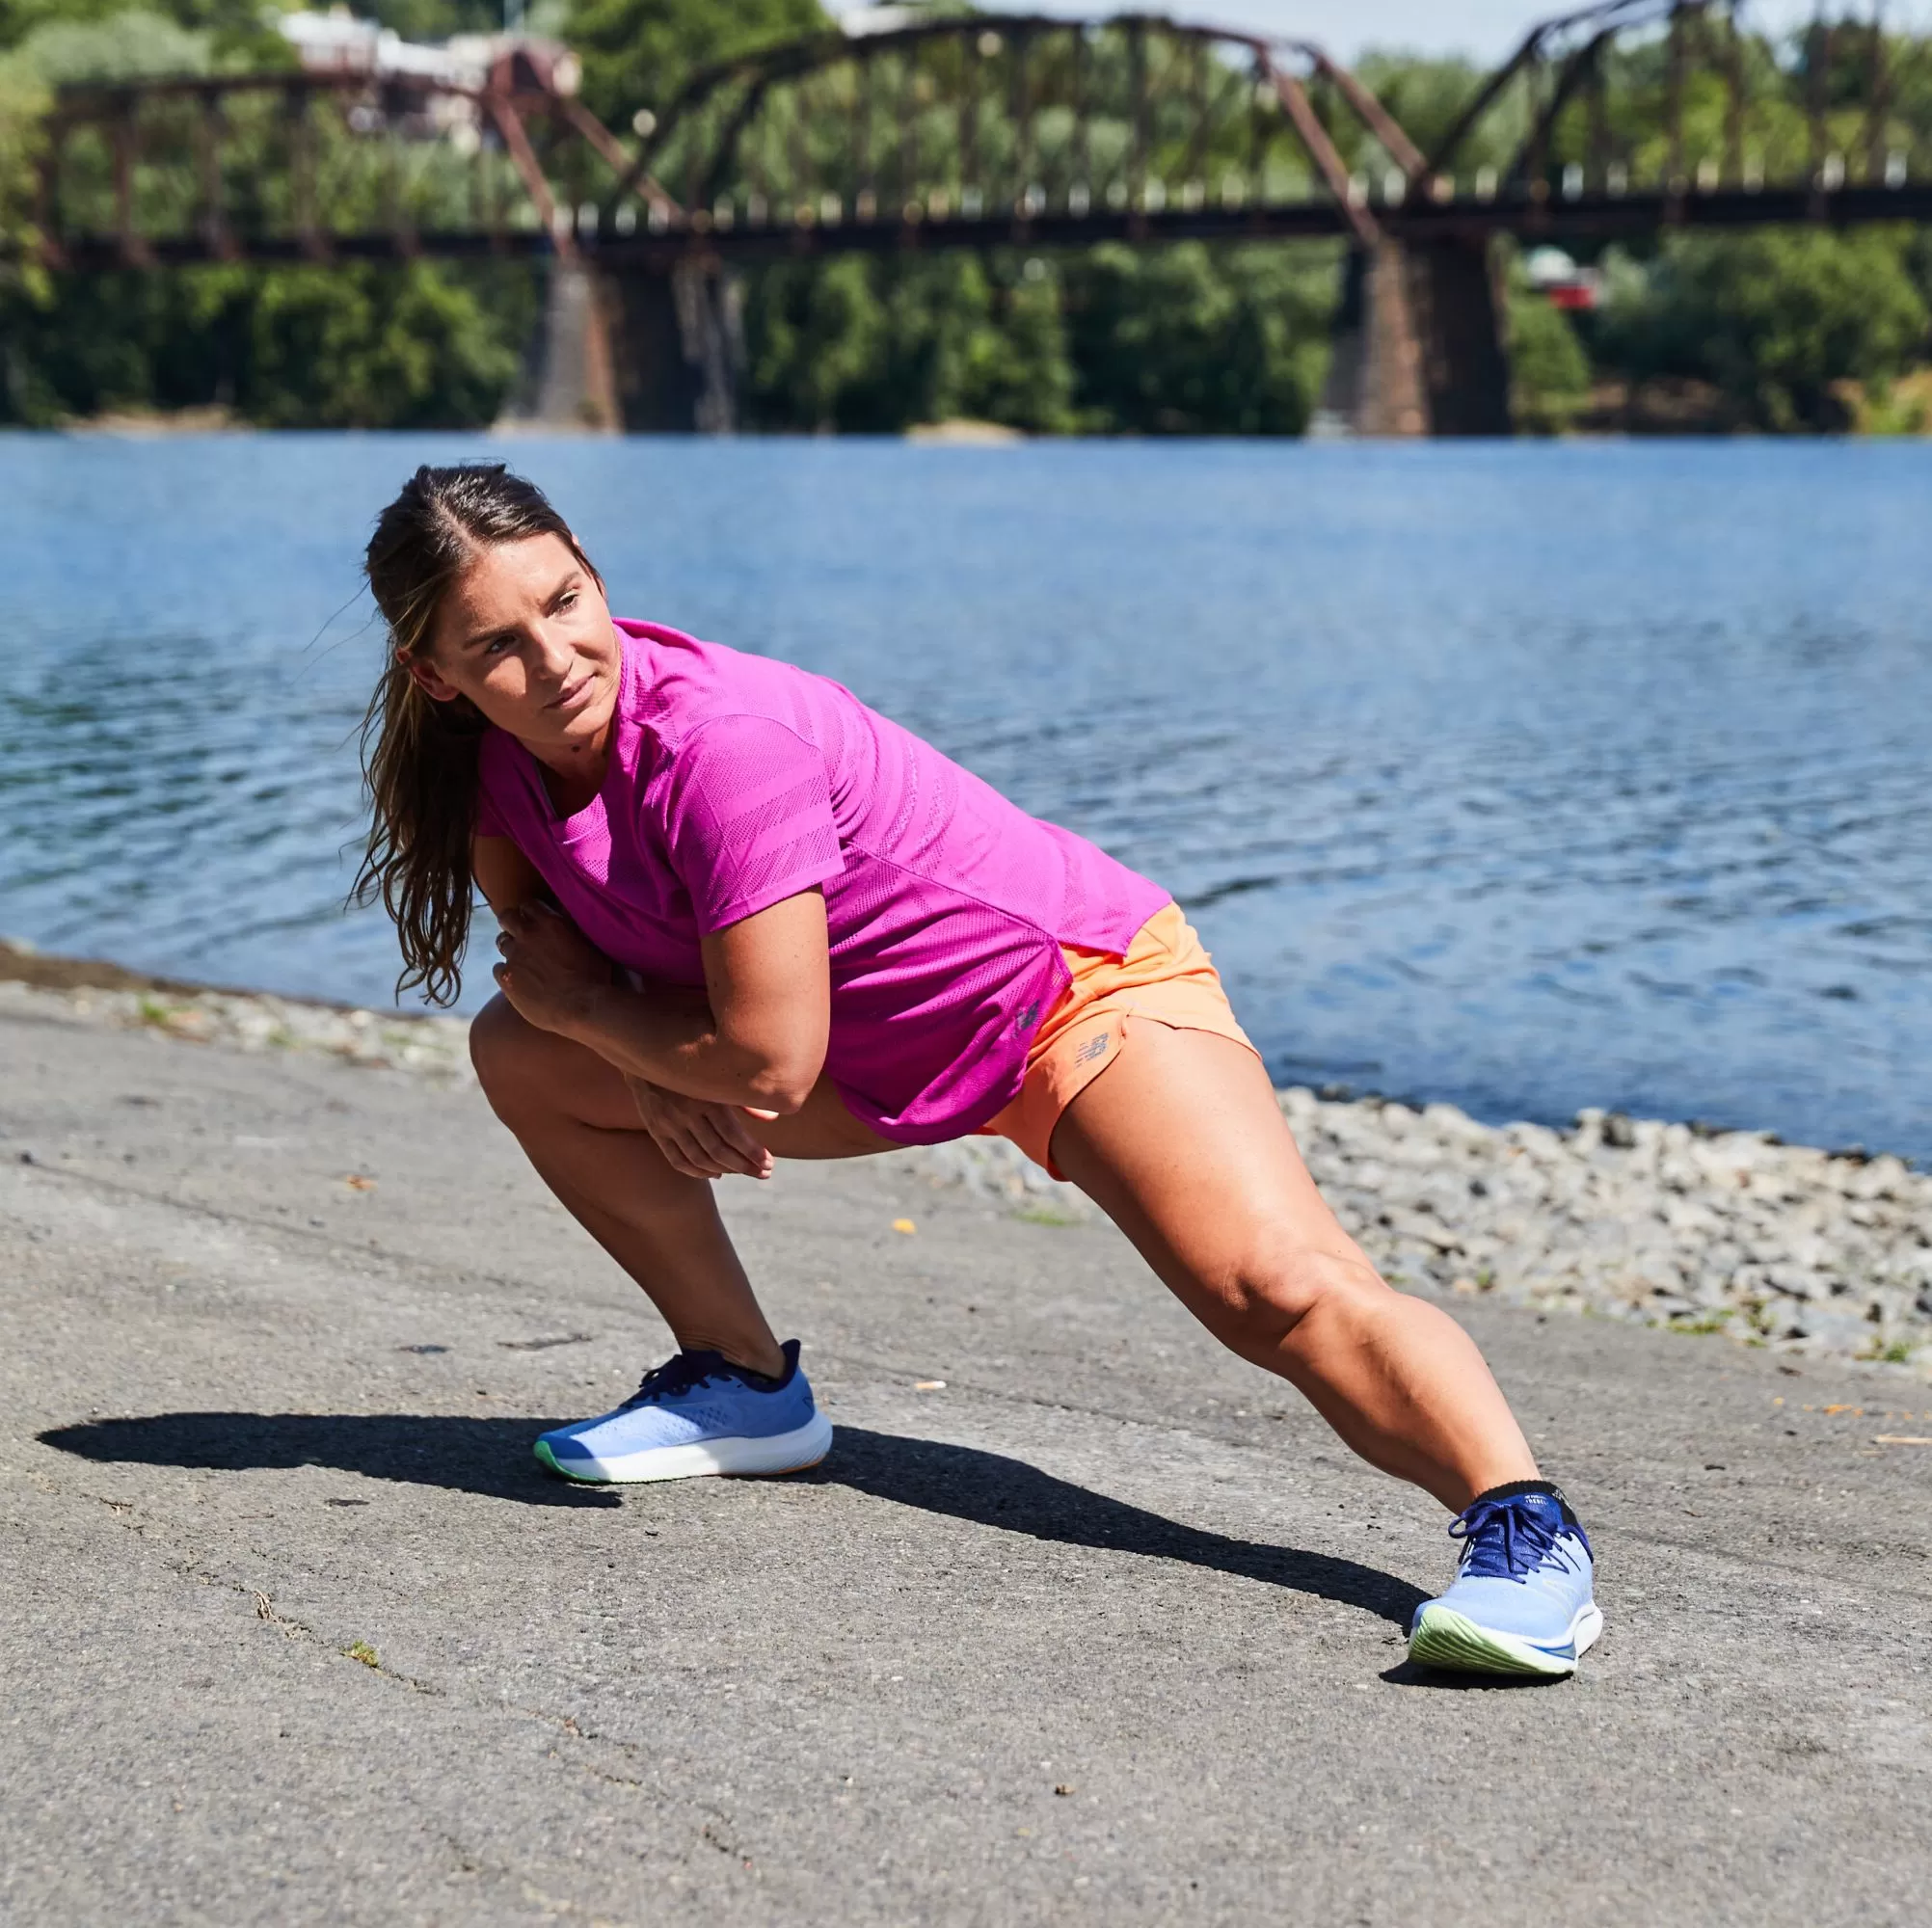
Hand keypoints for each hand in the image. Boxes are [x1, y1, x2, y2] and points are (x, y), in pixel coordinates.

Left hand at [491, 902, 612, 1034]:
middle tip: (521, 934)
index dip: (531, 913)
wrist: (583, 1007)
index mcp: (550, 922)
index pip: (529, 905)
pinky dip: (506, 971)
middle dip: (512, 923)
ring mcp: (515, 957)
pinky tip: (517, 980)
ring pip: (502, 943)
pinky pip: (497, 969)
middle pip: (507, 917)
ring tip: (522, 960)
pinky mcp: (507, 979)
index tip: (535, 921)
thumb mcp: (590, 943)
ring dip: (511, 948)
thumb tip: (568, 922)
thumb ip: (573, 929)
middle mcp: (528, 935)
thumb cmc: (595, 977)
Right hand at [626, 1076, 777, 1180]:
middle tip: (764, 1173)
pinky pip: (677, 1160)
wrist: (650, 1055)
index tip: (768, 1163)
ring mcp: (668, 1124)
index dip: (752, 1152)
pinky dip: (697, 1172)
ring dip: (724, 1170)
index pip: (732, 1134)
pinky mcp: (656, 1131)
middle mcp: (686, 1113)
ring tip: (744, 1171)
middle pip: (718, 1150)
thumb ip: (745, 1099)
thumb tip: (774, 1117)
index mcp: (706, 1097)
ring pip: (698, 1158)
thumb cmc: (695, 1065)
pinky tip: (715, 1174)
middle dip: (744, 1166)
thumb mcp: (720, 1076)